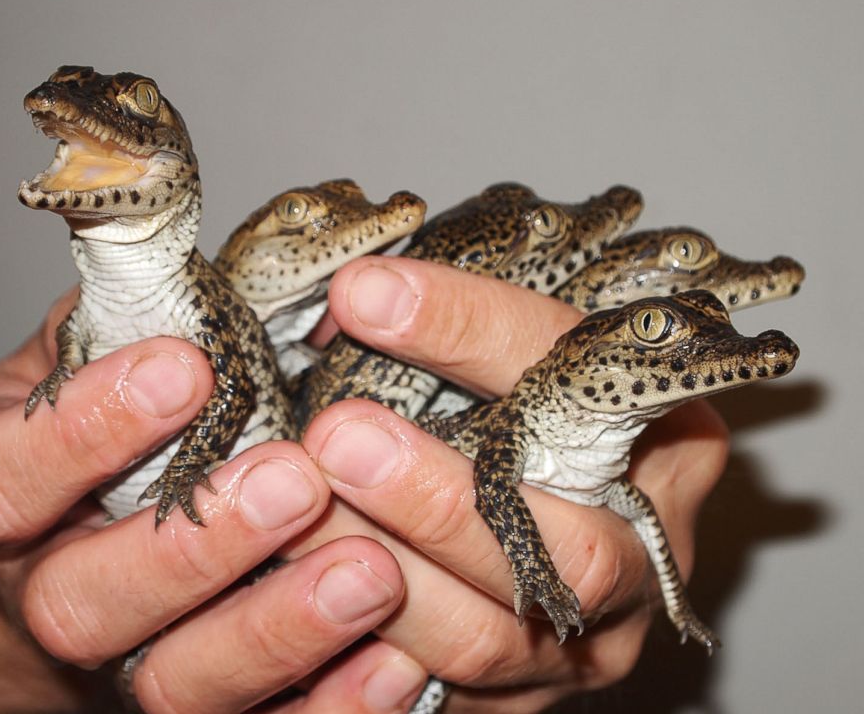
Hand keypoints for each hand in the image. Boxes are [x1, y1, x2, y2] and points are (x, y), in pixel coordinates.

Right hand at [0, 290, 419, 713]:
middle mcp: (55, 587)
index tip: (186, 369)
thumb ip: (131, 311)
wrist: (76, 536)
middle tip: (296, 480)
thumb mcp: (92, 350)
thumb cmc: (104, 421)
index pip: (6, 477)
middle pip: (83, 604)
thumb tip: (192, 235)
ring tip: (370, 569)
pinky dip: (330, 702)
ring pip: (172, 684)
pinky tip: (399, 655)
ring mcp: (128, 658)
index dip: (87, 430)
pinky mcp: (207, 697)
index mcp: (8, 491)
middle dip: (195, 545)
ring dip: (274, 630)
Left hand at [288, 257, 728, 711]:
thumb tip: (360, 291)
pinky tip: (307, 600)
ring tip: (301, 517)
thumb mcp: (520, 362)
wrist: (548, 520)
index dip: (468, 332)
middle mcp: (644, 551)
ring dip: (388, 578)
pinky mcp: (530, 696)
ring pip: (499, 637)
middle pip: (570, 549)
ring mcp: (594, 639)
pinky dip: (370, 659)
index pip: (579, 377)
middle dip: (440, 499)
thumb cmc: (532, 425)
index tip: (368, 297)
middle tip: (337, 437)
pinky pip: (450, 699)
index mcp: (662, 437)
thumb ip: (464, 333)